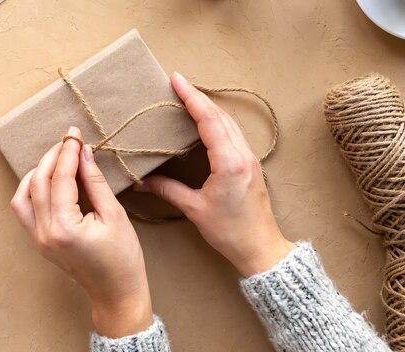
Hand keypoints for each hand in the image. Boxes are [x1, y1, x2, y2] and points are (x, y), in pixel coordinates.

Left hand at [10, 127, 151, 336]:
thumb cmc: (123, 258)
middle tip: (69, 141)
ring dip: (38, 172)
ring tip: (58, 158)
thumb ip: (95, 182)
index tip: (75, 134)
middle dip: (53, 157)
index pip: (61, 178)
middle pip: (38, 182)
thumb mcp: (115, 215)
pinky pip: (25, 209)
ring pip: (23, 195)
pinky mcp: (38, 242)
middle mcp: (44, 233)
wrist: (116, 292)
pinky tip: (49, 179)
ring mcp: (38, 239)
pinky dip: (33, 189)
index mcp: (65, 227)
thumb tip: (84, 153)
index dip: (68, 152)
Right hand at [134, 72, 295, 276]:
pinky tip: (206, 122)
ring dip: (209, 108)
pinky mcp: (250, 165)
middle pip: (220, 115)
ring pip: (229, 122)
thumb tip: (143, 180)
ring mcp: (250, 158)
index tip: (177, 79)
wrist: (261, 248)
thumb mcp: (195, 209)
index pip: (208, 120)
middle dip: (198, 97)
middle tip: (178, 84)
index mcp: (229, 162)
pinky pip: (233, 134)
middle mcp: (243, 154)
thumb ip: (168, 190)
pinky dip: (218, 122)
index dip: (191, 97)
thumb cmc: (230, 232)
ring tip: (189, 98)